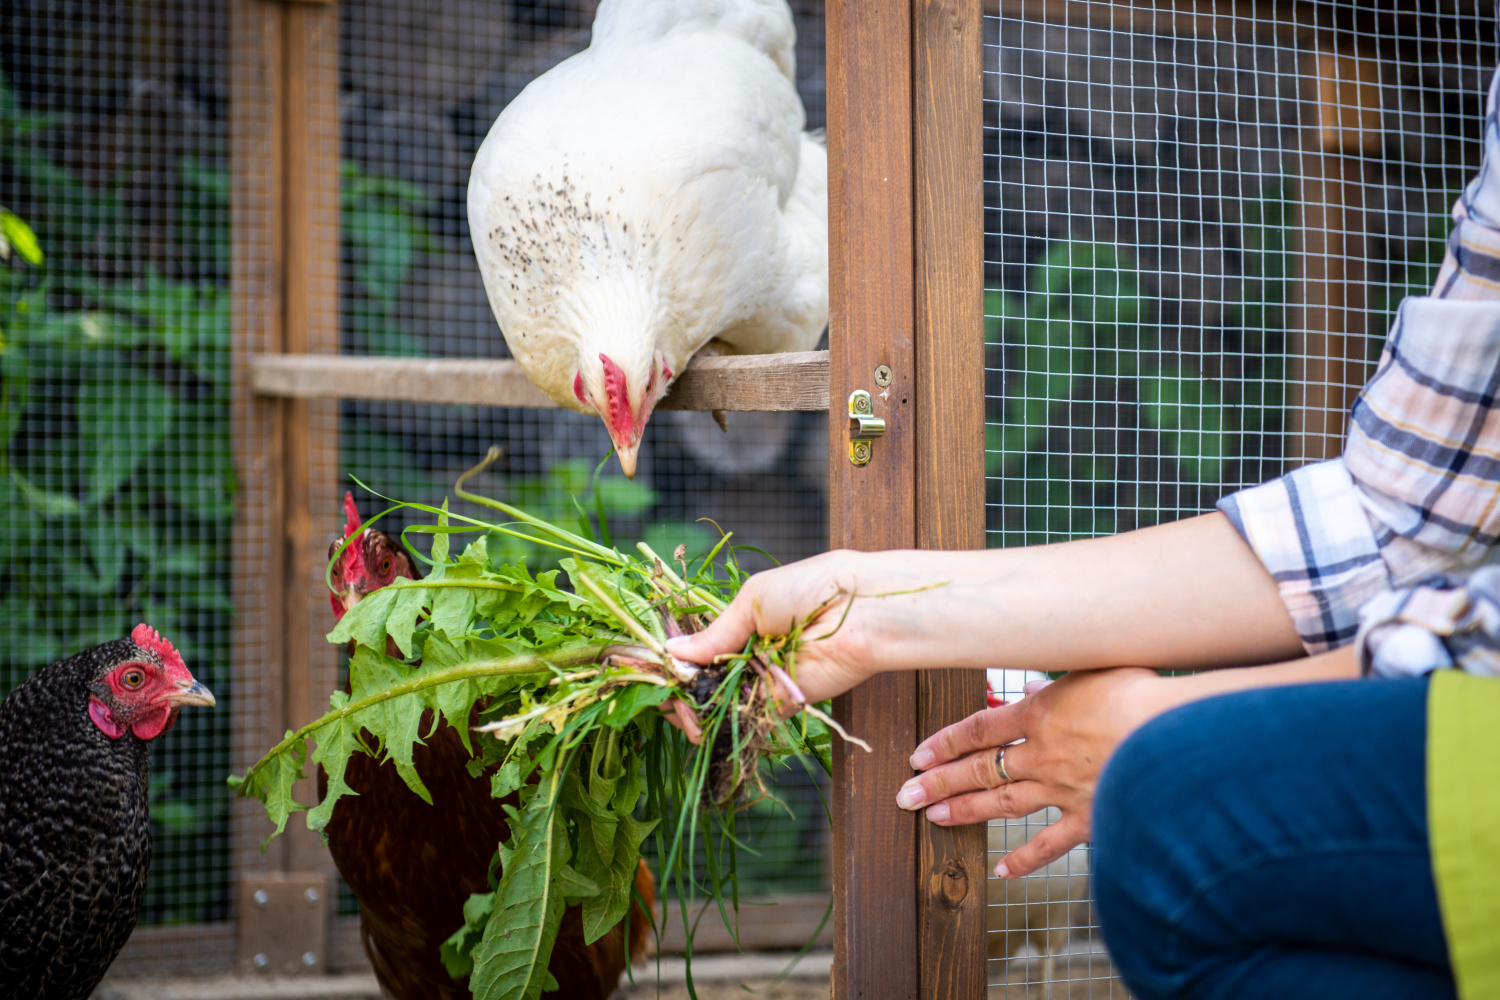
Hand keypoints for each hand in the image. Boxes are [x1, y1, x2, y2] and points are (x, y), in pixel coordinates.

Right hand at [664, 549, 908, 704]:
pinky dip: (719, 722)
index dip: (676, 661)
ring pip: (719, 704)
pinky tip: (699, 720)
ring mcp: (764, 681)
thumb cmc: (810, 589)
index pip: (700, 650)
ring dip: (695, 710)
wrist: (859, 611)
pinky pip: (744, 717)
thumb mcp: (751, 601)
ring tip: (679, 710)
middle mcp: (751, 655)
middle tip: (666, 696)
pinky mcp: (781, 704)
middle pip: (704, 681)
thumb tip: (673, 652)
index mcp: (743, 624)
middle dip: (680, 690)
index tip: (655, 670)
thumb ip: (714, 635)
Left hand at [897, 667, 1167, 877]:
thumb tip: (1030, 687)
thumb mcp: (1097, 671)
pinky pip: (1048, 844)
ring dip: (964, 812)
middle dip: (938, 782)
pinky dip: (1024, 860)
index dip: (944, 742)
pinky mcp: (1088, 819)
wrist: (1179, 736)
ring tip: (933, 818)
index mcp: (1041, 713)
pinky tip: (1000, 871)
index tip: (916, 755)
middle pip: (978, 769)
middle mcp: (1042, 754)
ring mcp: (1062, 789)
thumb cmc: (1145, 694)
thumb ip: (1059, 682)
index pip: (979, 729)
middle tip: (905, 795)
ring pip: (1001, 803)